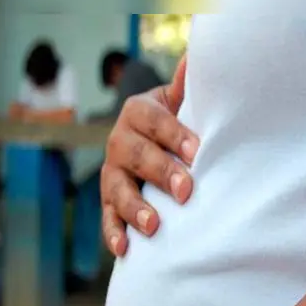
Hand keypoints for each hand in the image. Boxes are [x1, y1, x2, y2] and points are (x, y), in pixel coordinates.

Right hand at [102, 54, 198, 255]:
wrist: (148, 139)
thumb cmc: (173, 121)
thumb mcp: (179, 100)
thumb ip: (188, 85)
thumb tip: (198, 56)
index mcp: (138, 112)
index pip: (155, 122)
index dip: (175, 136)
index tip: (197, 151)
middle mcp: (119, 141)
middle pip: (137, 157)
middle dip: (161, 173)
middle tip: (187, 190)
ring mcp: (112, 173)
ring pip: (118, 190)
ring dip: (135, 208)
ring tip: (153, 225)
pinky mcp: (108, 201)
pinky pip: (107, 218)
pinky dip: (113, 234)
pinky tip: (124, 249)